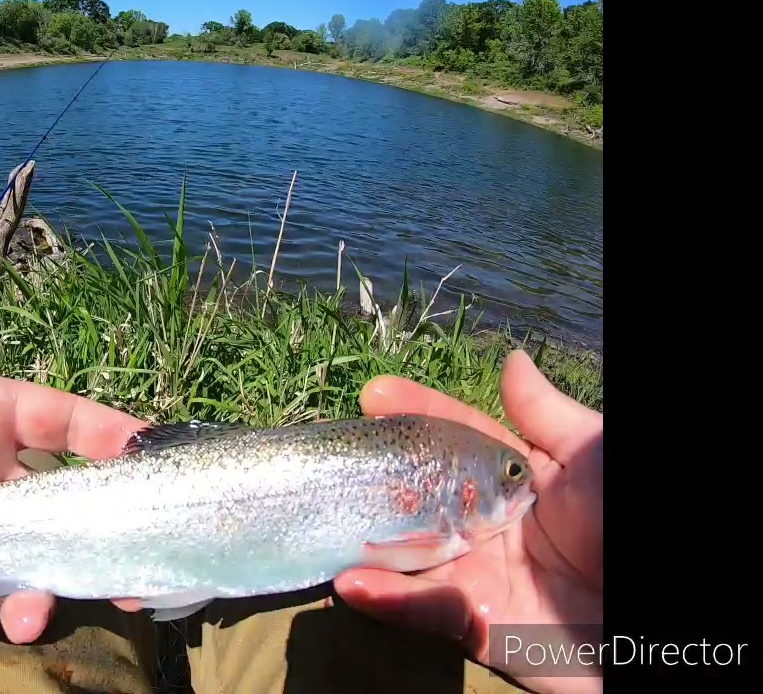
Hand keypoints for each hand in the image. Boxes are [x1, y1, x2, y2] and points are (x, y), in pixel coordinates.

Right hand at [334, 350, 602, 693]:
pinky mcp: (477, 627)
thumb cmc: (627, 524)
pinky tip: (351, 581)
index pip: (459, 438)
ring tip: (324, 520)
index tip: (375, 393)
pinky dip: (388, 600)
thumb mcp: (593, 459)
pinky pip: (426, 612)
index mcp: (521, 480)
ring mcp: (481, 575)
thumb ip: (546, 417)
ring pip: (410, 555)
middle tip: (334, 453)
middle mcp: (493, 524)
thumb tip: (512, 361)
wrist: (662, 620)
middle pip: (423, 493)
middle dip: (376, 473)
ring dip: (364, 540)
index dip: (419, 413)